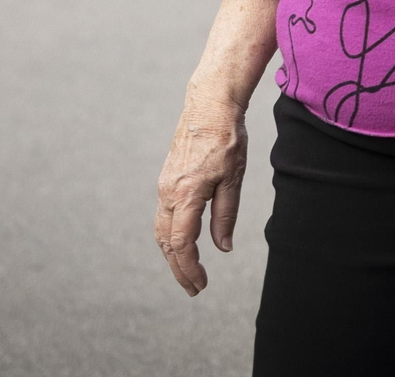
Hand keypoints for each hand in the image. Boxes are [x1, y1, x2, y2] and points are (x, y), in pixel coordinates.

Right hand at [154, 87, 248, 295]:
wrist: (209, 105)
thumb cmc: (226, 138)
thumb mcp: (233, 179)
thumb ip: (225, 215)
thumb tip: (222, 248)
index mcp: (185, 195)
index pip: (180, 244)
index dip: (189, 268)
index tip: (200, 285)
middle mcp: (169, 192)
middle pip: (166, 242)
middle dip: (178, 268)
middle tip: (193, 288)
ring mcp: (165, 185)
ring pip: (161, 229)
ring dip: (171, 253)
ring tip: (187, 270)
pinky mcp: (167, 178)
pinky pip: (163, 214)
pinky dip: (169, 234)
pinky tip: (182, 241)